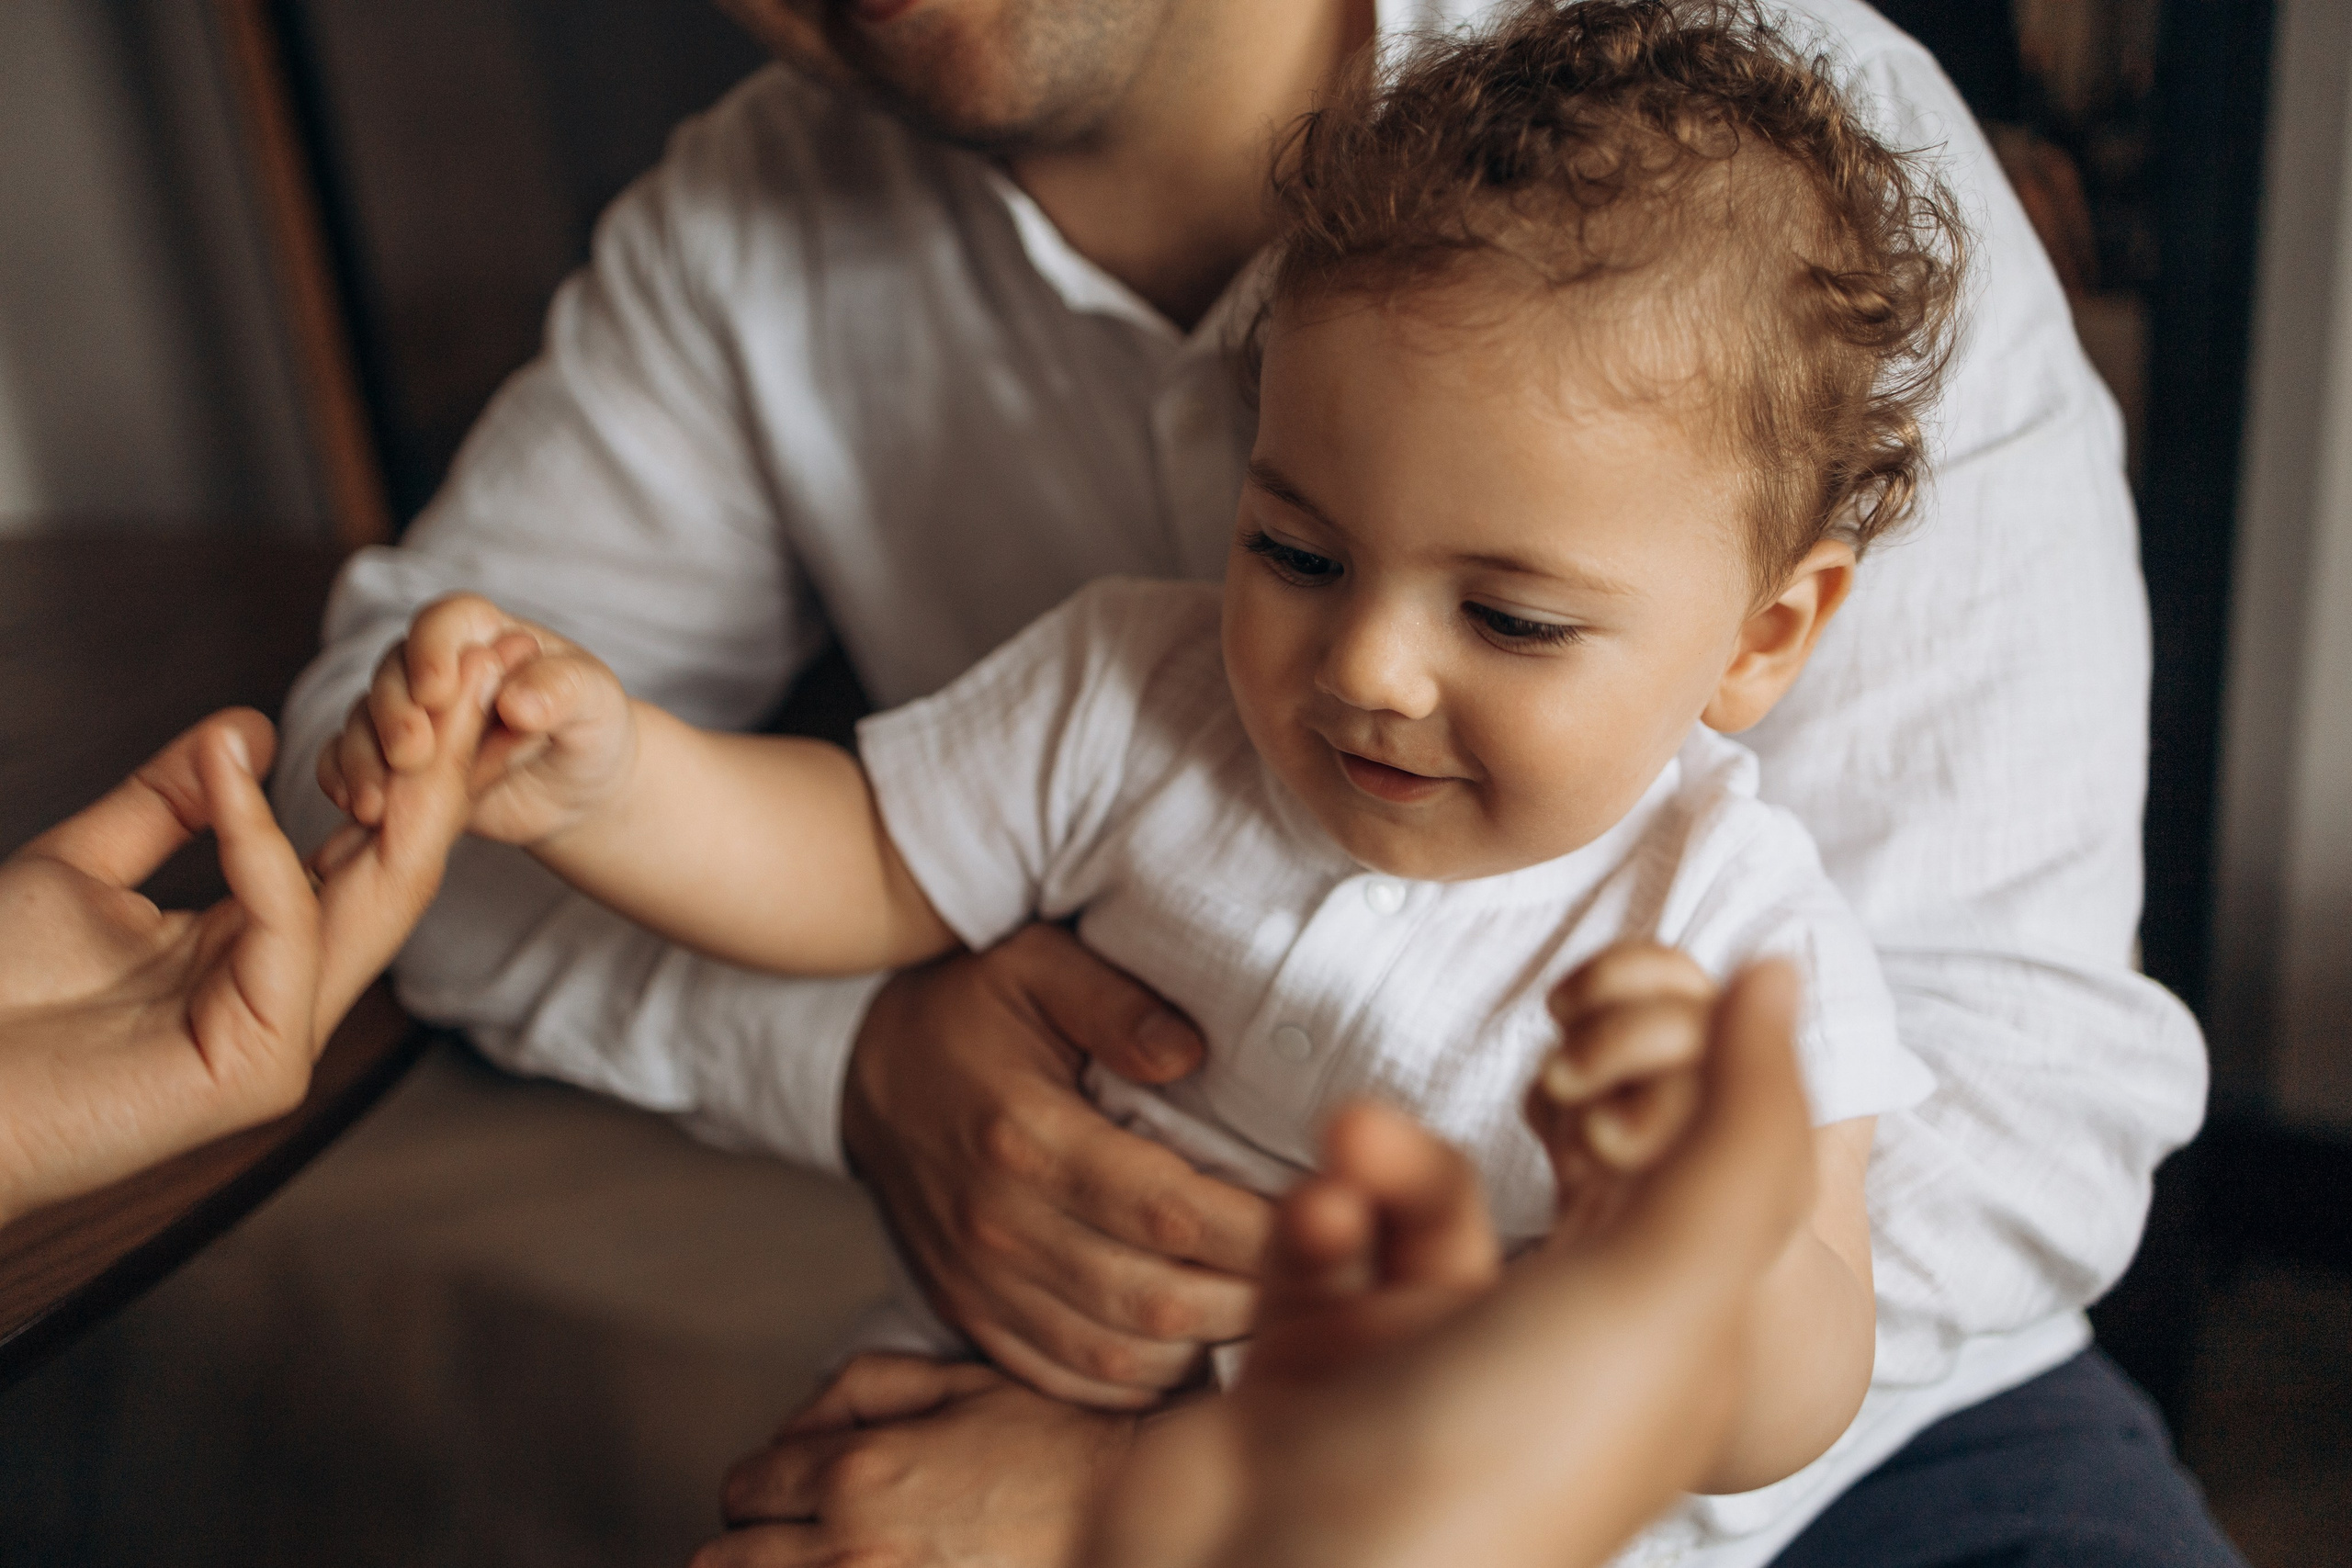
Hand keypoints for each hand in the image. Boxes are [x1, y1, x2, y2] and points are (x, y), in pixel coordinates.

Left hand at [0, 682, 493, 1226]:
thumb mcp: (82, 866)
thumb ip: (167, 802)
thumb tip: (250, 729)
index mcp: (260, 956)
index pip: (367, 857)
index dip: (402, 772)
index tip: (426, 687)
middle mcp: (288, 996)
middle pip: (397, 875)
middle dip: (433, 772)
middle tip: (463, 676)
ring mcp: (283, 1035)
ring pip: (375, 900)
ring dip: (391, 792)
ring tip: (396, 707)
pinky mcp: (261, 1063)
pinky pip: (286, 927)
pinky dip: (260, 842)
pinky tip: (231, 777)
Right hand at [318, 592, 634, 846]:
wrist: (580, 789)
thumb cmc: (592, 729)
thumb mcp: (596, 704)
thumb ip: (563, 691)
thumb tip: (515, 702)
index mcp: (484, 633)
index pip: (445, 622)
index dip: (433, 651)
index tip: (438, 691)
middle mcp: (436, 664)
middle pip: (393, 673)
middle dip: (395, 713)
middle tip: (411, 755)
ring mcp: (408, 712)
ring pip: (365, 720)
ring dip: (364, 757)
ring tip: (378, 802)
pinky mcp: (392, 759)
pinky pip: (347, 759)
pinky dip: (343, 780)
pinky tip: (357, 808)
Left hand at [696, 1353, 1137, 1567]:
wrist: (1127, 1509)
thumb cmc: (1053, 1446)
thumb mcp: (956, 1381)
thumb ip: (856, 1386)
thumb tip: (792, 1430)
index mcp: (860, 1472)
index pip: (742, 1488)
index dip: (763, 1484)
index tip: (790, 1489)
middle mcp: (855, 1550)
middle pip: (723, 1563)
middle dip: (753, 1541)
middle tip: (797, 1535)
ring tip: (827, 1553)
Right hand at [843, 923, 1274, 1407]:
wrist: (860, 1070)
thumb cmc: (967, 1011)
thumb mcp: (1036, 964)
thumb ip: (1117, 1002)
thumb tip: (1192, 1052)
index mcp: (1024, 1135)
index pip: (1167, 1211)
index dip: (1259, 1230)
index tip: (1327, 1216)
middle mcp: (997, 1224)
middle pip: (1154, 1298)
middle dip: (1254, 1295)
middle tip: (1320, 1270)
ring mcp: (979, 1282)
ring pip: (1119, 1355)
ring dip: (1208, 1343)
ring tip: (1272, 1302)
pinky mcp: (970, 1316)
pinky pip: (1070, 1379)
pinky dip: (1142, 1377)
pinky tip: (1193, 1340)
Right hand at [1082, 962, 1815, 1567]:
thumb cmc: (1505, 1462)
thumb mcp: (1671, 1286)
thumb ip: (1741, 1125)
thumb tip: (1778, 970)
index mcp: (1665, 1349)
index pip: (1695, 1179)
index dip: (1669, 1087)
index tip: (1623, 1031)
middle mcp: (1552, 1357)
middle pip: (1554, 1182)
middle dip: (1519, 1116)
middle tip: (1519, 1084)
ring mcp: (1427, 1364)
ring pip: (1421, 1199)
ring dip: (1387, 1153)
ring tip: (1353, 1146)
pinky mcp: (1315, 1370)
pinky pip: (1322, 1250)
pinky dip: (1313, 1214)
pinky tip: (1312, 1221)